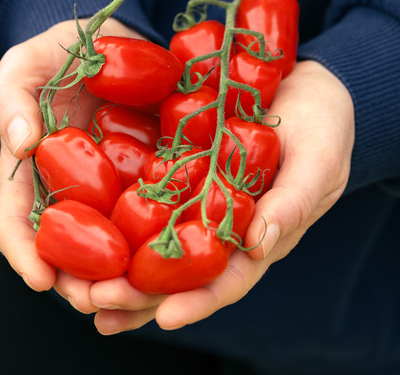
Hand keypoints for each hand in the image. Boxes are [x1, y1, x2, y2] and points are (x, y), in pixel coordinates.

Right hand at [0, 18, 143, 311]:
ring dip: (128, 282)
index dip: (24, 255)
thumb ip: (11, 99)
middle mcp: (73, 199)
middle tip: (101, 300)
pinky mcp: (154, 187)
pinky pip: (162, 223)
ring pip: (119, 253)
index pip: (16, 225)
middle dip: (81, 286)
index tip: (41, 280)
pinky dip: (170, 247)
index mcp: (32, 178)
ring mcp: (115, 198)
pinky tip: (189, 260)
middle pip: (70, 256)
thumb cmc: (60, 54)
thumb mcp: (27, 65)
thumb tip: (20, 144)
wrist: (115, 43)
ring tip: (146, 297)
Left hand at [88, 60, 355, 333]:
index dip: (199, 302)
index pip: (229, 280)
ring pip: (152, 245)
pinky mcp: (174, 171)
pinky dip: (112, 217)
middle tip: (96, 303)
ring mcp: (195, 201)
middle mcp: (221, 228)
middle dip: (139, 295)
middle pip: (178, 274)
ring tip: (75, 290)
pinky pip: (142, 198)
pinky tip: (75, 228)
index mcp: (260, 236)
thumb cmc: (324, 125)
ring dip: (116, 269)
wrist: (301, 83)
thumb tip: (261, 240)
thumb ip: (295, 198)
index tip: (166, 317)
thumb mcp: (319, 157)